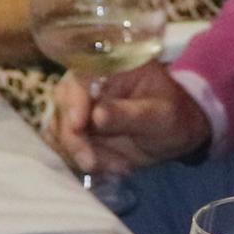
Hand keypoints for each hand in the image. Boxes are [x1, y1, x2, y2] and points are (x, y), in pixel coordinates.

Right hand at [45, 63, 207, 174]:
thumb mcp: (159, 115)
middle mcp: (88, 82)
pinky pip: (63, 145)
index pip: (79, 77)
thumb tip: (97, 115)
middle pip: (61, 104)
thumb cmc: (172, 116)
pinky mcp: (76, 129)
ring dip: (80, 153)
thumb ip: (129, 114)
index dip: (72, 101)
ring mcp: (79, 106)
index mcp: (110, 67)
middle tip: (92, 162)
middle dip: (73, 137)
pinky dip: (82, 160)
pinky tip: (111, 166)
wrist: (175, 134)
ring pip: (58, 128)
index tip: (77, 127)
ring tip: (118, 166)